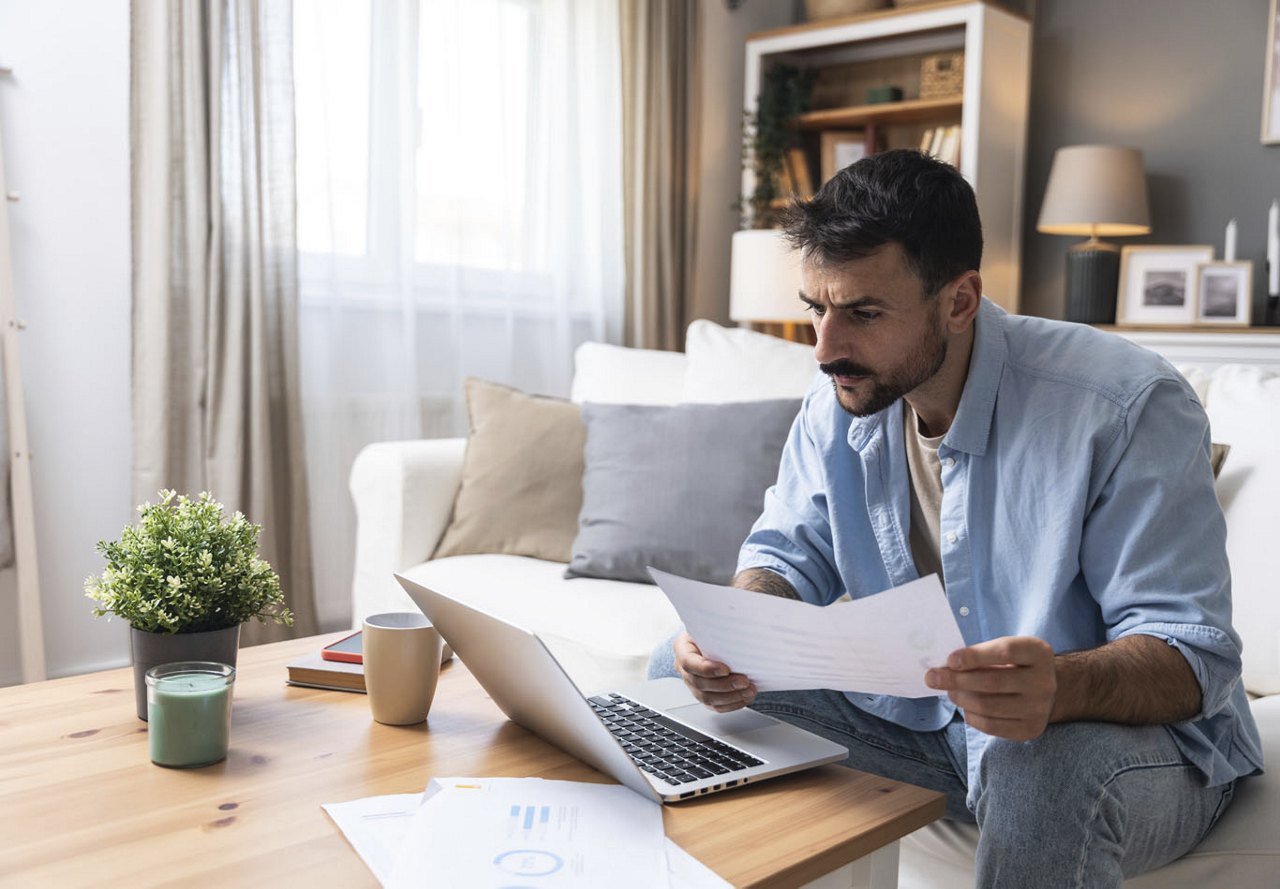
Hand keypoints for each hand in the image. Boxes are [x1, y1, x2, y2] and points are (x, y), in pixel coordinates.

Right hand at [673, 632, 756, 712]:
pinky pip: (715, 706)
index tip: (726, 669)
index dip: (707, 669)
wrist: (710, 638)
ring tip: (748, 690)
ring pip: (707, 698)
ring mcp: (693, 684)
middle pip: (699, 683)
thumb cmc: (711, 630)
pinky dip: (732, 704)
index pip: (689, 662)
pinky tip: (744, 697)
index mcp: (683, 648)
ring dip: (730, 697)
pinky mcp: (704, 694)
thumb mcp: (712, 623)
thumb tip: (743, 626)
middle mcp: (684, 668)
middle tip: (744, 681)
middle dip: (724, 685)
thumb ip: (720, 627)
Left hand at [925, 636, 1055, 740]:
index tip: (950, 660)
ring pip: (988, 706)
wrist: (1044, 688)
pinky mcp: (1030, 729)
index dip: (975, 656)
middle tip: (932, 677)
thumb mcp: (1004, 649)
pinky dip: (971, 716)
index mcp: (1038, 652)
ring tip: (950, 691)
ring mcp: (1039, 708)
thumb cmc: (1014, 663)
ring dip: (961, 698)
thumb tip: (944, 668)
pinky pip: (991, 726)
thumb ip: (979, 654)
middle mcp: (1043, 681)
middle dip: (957, 680)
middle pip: (993, 682)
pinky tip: (965, 707)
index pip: (1005, 652)